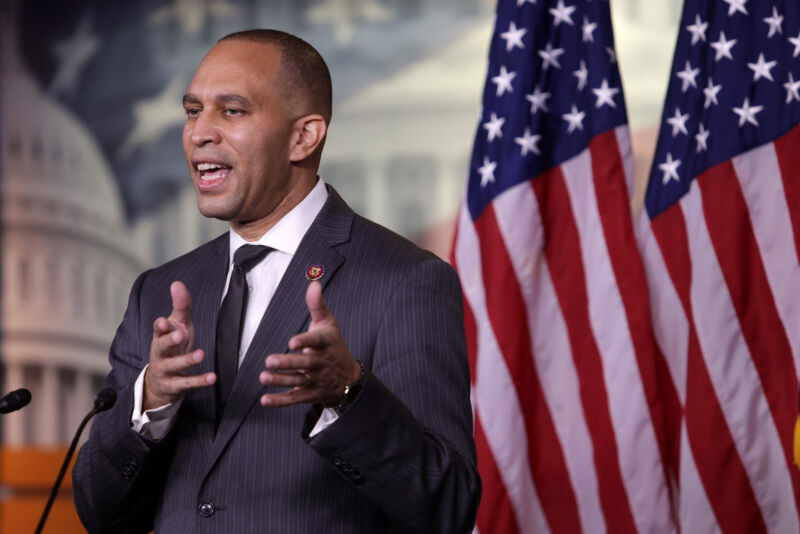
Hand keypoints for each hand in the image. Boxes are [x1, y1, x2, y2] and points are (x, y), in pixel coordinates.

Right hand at [143, 281, 215, 410]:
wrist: (160, 382)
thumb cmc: (172, 347)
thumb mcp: (178, 325)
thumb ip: (181, 306)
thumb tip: (177, 283)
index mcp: (160, 337)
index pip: (158, 330)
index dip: (161, 326)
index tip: (165, 320)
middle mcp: (160, 353)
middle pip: (161, 346)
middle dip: (169, 340)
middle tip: (181, 334)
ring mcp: (165, 370)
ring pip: (174, 366)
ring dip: (187, 360)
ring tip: (201, 354)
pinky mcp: (174, 385)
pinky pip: (187, 383)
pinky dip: (200, 380)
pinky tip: (213, 377)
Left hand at [259, 281, 360, 406]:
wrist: (350, 378)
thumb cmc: (334, 345)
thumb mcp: (329, 323)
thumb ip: (318, 305)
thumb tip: (314, 283)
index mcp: (326, 343)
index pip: (317, 342)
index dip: (305, 341)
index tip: (292, 342)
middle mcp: (322, 363)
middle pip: (305, 364)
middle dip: (288, 363)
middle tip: (269, 360)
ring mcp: (317, 380)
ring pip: (298, 381)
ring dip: (280, 381)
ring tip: (263, 377)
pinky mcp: (311, 394)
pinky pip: (295, 398)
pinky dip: (281, 401)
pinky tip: (265, 400)